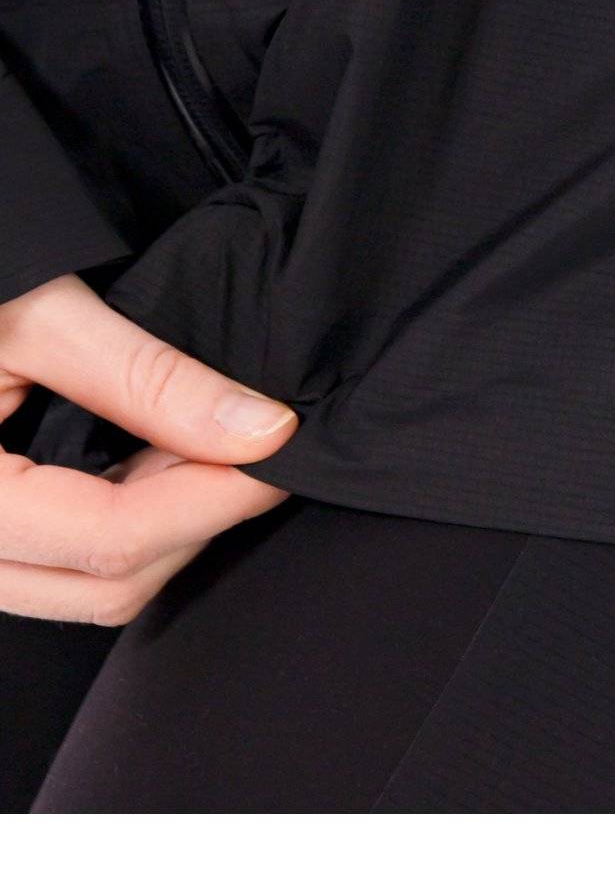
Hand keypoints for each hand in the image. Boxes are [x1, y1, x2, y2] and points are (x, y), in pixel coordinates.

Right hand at [0, 274, 295, 623]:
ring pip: (93, 590)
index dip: (213, 499)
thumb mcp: (45, 313)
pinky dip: (131, 523)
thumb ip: (148, 376)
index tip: (279, 448)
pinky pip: (69, 568)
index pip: (111, 539)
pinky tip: (161, 458)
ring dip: (168, 526)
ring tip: (204, 442)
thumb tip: (261, 431)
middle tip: (252, 442)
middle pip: (107, 586)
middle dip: (195, 519)